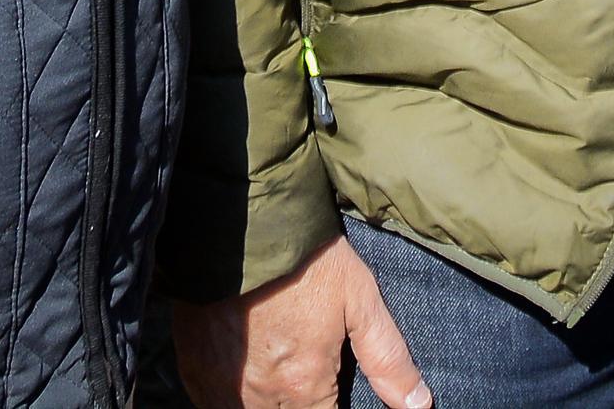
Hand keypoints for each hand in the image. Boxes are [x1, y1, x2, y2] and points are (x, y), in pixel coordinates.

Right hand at [170, 237, 428, 408]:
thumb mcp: (359, 298)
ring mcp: (221, 388)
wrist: (237, 223)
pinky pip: (214, 402)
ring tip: (278, 367)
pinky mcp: (193, 371)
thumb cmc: (305, 258)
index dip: (329, 408)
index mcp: (305, 386)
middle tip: (305, 371)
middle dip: (300, 403)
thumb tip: (420, 406)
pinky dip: (231, 396)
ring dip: (266, 402)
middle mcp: (260, 398)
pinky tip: (246, 369)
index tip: (329, 388)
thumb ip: (387, 359)